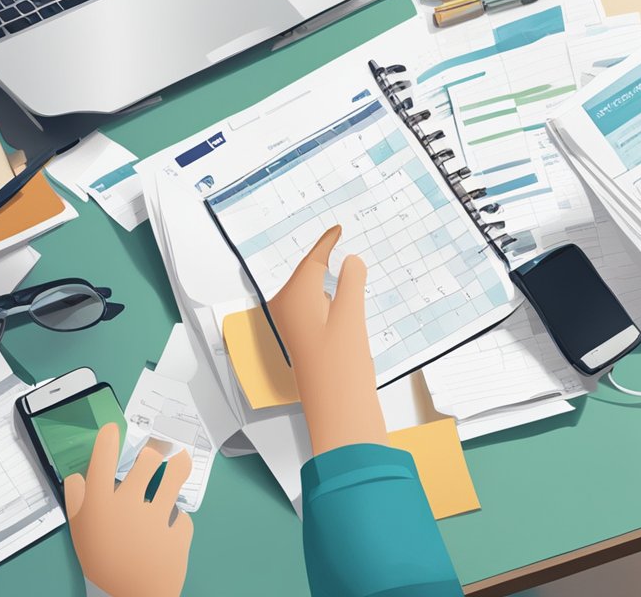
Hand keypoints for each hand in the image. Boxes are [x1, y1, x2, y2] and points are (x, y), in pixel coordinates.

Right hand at [65, 424, 193, 596]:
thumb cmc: (103, 566)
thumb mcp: (81, 536)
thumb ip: (78, 504)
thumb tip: (77, 478)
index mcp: (100, 506)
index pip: (102, 460)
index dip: (108, 439)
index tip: (113, 428)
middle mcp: (129, 504)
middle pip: (148, 459)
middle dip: (154, 450)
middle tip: (157, 449)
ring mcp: (158, 515)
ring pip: (175, 475)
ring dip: (178, 464)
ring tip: (179, 459)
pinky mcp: (180, 529)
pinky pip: (181, 516)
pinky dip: (176, 521)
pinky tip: (170, 529)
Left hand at [266, 225, 386, 454]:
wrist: (338, 411)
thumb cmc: (341, 366)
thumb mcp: (352, 316)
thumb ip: (352, 282)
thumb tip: (350, 261)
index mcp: (295, 297)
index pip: (313, 260)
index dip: (327, 242)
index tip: (338, 228)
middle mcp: (289, 309)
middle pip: (308, 274)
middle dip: (324, 258)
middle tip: (340, 237)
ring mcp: (295, 327)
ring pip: (312, 292)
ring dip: (327, 279)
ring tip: (342, 262)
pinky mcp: (305, 341)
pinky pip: (316, 308)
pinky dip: (329, 298)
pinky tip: (343, 296)